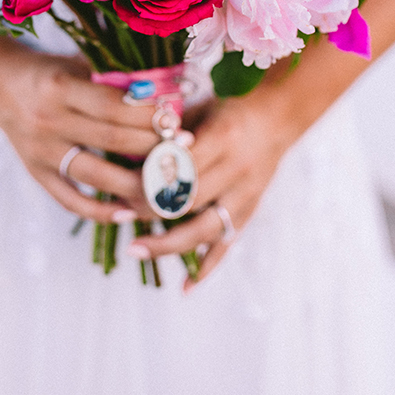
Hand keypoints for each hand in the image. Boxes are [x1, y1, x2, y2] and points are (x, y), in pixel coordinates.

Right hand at [0, 29, 159, 223]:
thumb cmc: (48, 71)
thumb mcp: (77, 65)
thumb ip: (112, 80)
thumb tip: (163, 93)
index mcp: (61, 87)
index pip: (113, 106)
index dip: (148, 115)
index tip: (178, 121)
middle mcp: (49, 120)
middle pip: (110, 140)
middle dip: (152, 148)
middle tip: (185, 154)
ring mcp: (41, 151)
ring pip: (95, 175)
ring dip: (134, 185)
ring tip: (166, 188)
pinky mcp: (36, 173)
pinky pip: (69, 199)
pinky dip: (98, 211)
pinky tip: (127, 213)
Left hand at [127, 85, 298, 289]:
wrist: (278, 117)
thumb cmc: (229, 107)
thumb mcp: (200, 108)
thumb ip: (169, 131)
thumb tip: (124, 151)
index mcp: (223, 137)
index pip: (179, 165)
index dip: (149, 176)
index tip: (119, 183)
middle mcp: (238, 168)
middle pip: (188, 199)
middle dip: (149, 208)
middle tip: (116, 212)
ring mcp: (247, 194)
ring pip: (206, 229)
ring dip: (168, 243)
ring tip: (135, 249)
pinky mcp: (251, 210)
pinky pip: (229, 243)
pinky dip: (208, 267)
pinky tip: (185, 287)